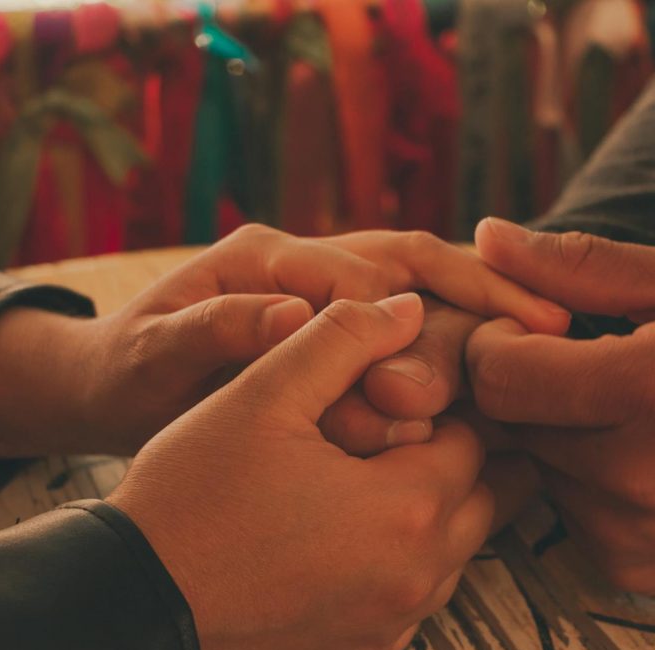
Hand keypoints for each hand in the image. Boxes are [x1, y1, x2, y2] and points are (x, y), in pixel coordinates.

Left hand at [0, 224, 568, 456]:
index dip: (423, 299)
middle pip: (409, 263)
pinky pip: (400, 333)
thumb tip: (293, 309)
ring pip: (416, 294)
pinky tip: (488, 381)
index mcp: (264, 259)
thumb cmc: (128, 371)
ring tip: (533, 349)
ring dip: (472, 321)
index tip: (480, 335)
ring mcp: (322, 296)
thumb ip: (216, 330)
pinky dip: (447, 348)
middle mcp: (303, 266)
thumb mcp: (154, 355)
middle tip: (543, 325)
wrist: (111, 385)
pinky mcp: (330, 334)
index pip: (359, 267)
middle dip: (477, 293)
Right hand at [109, 294, 494, 649]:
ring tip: (357, 486)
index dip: (438, 408)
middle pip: (479, 503)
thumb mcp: (262, 394)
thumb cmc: (190, 498)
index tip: (392, 398)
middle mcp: (412, 581)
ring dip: (425, 518)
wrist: (130, 606)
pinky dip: (392, 570)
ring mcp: (386, 632)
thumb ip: (343, 338)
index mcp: (405, 508)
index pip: (473, 441)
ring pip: (450, 559)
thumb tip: (409, 308)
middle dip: (445, 462)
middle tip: (384, 437)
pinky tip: (335, 544)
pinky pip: (407, 608)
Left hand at [466, 218, 654, 594]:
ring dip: (557, 435)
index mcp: (653, 389)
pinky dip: (583, 483)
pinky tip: (639, 459)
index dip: (496, 343)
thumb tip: (487, 238)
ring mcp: (635, 534)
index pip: (498, 376)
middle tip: (581, 365)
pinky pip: (564, 514)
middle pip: (509, 423)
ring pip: (534, 468)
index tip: (531, 328)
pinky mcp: (635, 572)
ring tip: (625, 413)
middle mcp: (637, 475)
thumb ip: (580, 265)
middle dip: (527, 386)